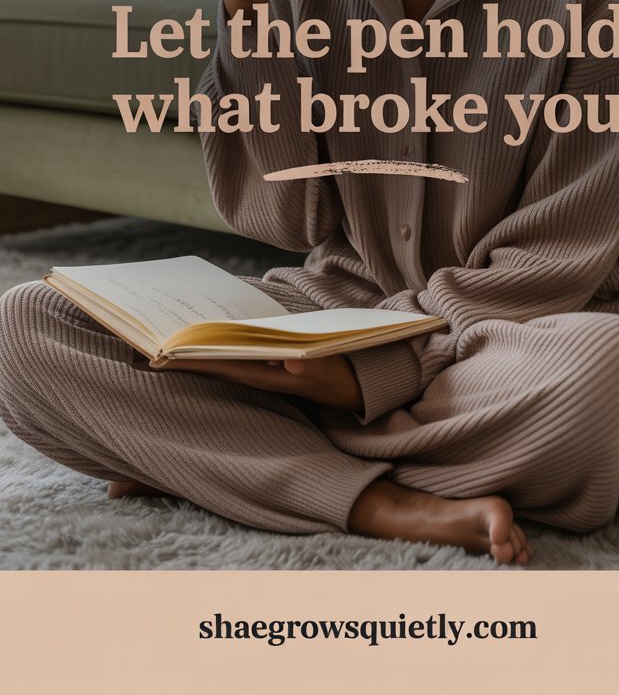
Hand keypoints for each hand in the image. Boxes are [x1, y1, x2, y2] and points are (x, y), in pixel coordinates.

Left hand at [150, 352, 362, 411]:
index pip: (218, 366)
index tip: (159, 358)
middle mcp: (256, 374)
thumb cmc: (339, 378)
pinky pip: (235, 357)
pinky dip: (216, 351)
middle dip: (182, 357)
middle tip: (148, 351)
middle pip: (212, 364)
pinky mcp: (268, 366)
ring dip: (195, 355)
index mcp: (264, 375)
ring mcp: (261, 370)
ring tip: (166, 347)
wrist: (355, 389)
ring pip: (221, 362)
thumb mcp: (328, 371)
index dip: (189, 362)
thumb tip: (286, 361)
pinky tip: (204, 344)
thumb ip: (310, 367)